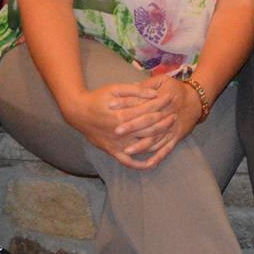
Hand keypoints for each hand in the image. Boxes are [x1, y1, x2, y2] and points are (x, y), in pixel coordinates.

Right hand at [60, 81, 177, 167]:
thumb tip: (153, 93)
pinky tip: (151, 164)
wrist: (77, 113)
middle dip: (164, 122)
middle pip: (149, 128)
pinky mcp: (112, 151)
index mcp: (122, 115)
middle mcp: (121, 132)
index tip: (171, 98)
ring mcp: (117, 143)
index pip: (148, 110)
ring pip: (142, 145)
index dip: (161, 104)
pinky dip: (139, 164)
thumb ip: (134, 91)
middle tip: (175, 115)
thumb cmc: (96, 98)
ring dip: (158, 140)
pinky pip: (127, 161)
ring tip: (169, 133)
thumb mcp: (114, 89)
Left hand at [119, 78, 202, 168]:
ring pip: (155, 140)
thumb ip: (147, 85)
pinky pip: (166, 149)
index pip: (142, 108)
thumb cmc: (177, 89)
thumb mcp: (164, 80)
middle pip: (147, 125)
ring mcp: (171, 129)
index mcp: (161, 103)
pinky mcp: (176, 137)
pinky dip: (157, 157)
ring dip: (141, 146)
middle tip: (115, 134)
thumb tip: (131, 87)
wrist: (197, 100)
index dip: (129, 112)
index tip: (114, 114)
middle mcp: (165, 117)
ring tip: (126, 151)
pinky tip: (147, 164)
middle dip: (131, 130)